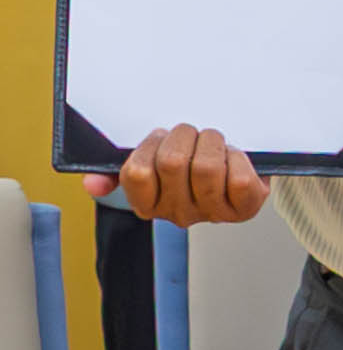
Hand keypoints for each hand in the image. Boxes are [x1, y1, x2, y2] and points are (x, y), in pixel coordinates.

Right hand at [90, 125, 268, 225]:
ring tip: (213, 145)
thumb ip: (117, 172)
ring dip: (212, 143)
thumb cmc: (190, 165)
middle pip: (172, 162)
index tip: (160, 139)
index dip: (150, 145)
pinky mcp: (243, 209)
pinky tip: (233, 160)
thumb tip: (92, 183)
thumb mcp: (151, 164)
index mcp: (148, 203)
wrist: (237, 172)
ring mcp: (211, 213)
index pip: (135, 173)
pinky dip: (239, 159)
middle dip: (184, 136)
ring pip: (206, 167)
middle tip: (191, 136)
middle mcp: (177, 213)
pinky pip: (239, 179)